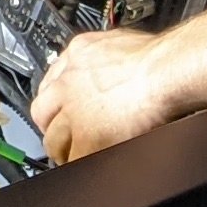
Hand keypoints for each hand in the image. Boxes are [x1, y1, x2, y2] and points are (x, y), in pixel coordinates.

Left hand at [31, 28, 183, 164]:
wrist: (163, 72)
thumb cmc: (157, 58)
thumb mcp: (118, 41)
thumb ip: (103, 56)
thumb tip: (108, 63)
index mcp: (77, 55)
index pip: (50, 82)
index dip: (55, 102)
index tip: (59, 110)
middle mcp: (68, 83)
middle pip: (42, 113)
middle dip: (51, 127)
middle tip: (62, 137)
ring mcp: (74, 112)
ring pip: (54, 139)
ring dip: (63, 149)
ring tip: (73, 156)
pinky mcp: (87, 136)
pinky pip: (75, 158)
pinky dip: (79, 163)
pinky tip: (86, 165)